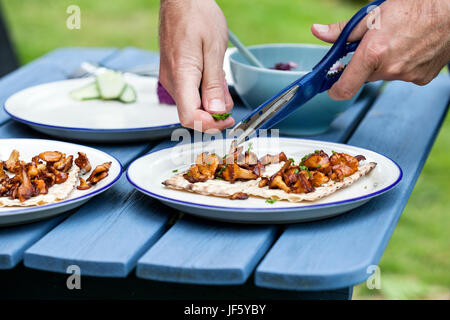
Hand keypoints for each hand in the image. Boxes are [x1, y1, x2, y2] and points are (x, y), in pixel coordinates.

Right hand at [159, 0, 233, 131]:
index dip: (210, 125)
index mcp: (181, 75)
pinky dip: (204, 91)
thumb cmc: (197, 15)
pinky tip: (211, 75)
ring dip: (210, 100)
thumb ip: (214, 84)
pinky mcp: (174, 74)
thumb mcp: (213, 49)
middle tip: (229, 98)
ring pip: (192, 103)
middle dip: (214, 112)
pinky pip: (189, 92)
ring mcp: (171, 78)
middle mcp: (171, 81)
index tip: (227, 120)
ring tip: (219, 78)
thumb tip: (216, 111)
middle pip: (191, 113)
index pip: (189, 117)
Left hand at [311, 0, 449, 99]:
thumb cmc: (414, 7)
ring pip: (385, 75)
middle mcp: (390, 69)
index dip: (335, 90)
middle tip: (375, 45)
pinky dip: (403, 66)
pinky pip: (403, 76)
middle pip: (365, 76)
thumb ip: (342, 31)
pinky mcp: (421, 78)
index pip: (345, 88)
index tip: (332, 88)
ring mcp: (407, 76)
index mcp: (373, 53)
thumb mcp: (372, 15)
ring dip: (385, 64)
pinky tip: (411, 49)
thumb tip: (318, 32)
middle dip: (365, 64)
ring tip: (398, 42)